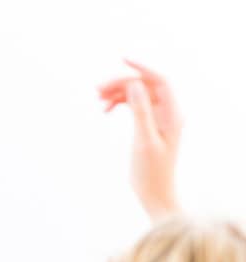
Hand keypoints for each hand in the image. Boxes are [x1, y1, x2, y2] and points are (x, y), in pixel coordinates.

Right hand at [98, 59, 181, 220]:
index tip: (122, 59)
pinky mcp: (148, 126)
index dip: (142, 67)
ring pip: (138, 96)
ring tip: (97, 99)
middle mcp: (168, 112)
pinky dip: (120, 105)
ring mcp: (158, 119)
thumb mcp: (144, 141)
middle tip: (96, 89)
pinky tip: (105, 110)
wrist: (155, 194)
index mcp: (172, 114)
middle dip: (122, 83)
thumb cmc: (152, 172)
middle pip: (145, 86)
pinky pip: (134, 107)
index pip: (160, 80)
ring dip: (118, 94)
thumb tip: (135, 85)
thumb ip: (141, 112)